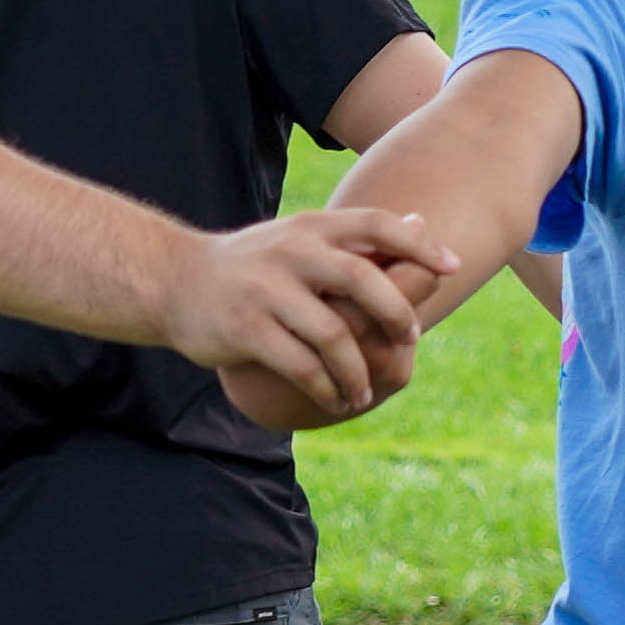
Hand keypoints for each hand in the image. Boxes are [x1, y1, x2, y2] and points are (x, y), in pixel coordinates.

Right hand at [181, 209, 437, 428]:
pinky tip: (336, 399)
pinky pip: (302, 366)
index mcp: (310, 227)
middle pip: (362, 279)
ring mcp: (267, 292)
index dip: (419, 245)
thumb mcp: (297, 237)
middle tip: (410, 340)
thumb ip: (353, 236)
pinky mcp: (247, 330)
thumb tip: (419, 224)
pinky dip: (327, 388)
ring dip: (359, 371)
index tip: (452, 267)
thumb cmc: (249, 264)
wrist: (172, 280)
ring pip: (333, 335)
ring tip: (364, 393)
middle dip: (396, 313)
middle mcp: (291, 253)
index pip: (376, 224)